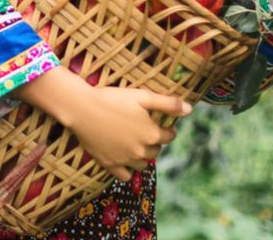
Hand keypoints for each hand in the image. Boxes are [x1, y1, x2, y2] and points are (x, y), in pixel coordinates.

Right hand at [63, 85, 191, 181]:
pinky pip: (125, 176)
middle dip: (154, 143)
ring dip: (142, 157)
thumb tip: (190, 109)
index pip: (168, 137)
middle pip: (156, 151)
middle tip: (143, 131)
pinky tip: (124, 159)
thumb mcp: (143, 96)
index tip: (159, 124)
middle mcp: (141, 151)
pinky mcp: (110, 165)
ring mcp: (125, 160)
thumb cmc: (113, 99)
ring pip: (143, 165)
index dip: (166, 129)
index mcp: (151, 134)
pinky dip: (128, 170)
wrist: (82, 108)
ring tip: (134, 144)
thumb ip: (168, 104)